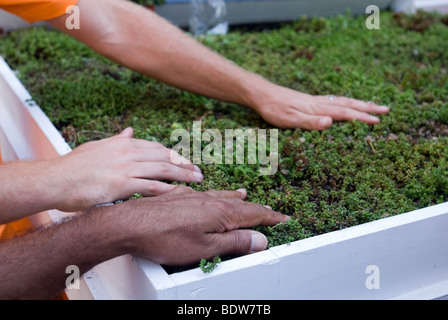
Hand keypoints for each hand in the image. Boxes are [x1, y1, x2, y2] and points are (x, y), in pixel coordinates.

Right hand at [51, 127, 201, 211]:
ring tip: (198, 181)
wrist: (54, 179)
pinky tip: (178, 193)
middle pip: (165, 157)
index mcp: (123, 143)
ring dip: (183, 175)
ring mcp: (125, 168)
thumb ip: (117, 140)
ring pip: (163, 169)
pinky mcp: (120, 185)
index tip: (187, 161)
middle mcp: (128, 152)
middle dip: (186, 164)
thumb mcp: (98, 146)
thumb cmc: (74, 166)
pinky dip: (166, 189)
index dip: (175, 155)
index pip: (157, 147)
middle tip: (200, 172)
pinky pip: (150, 186)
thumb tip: (130, 131)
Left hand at [122, 186, 289, 264]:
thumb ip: (234, 243)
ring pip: (221, 196)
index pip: (253, 215)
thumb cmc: (164, 238)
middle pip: (240, 205)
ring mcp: (192, 196)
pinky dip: (214, 194)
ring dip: (236, 198)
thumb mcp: (204, 248)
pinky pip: (203, 193)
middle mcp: (209, 200)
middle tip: (270, 212)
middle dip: (257, 209)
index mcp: (220, 213)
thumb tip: (260, 239)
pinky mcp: (177, 196)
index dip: (271, 218)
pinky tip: (207, 193)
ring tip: (245, 195)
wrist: (129, 223)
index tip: (285, 219)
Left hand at [252, 84, 389, 129]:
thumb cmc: (274, 109)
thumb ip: (310, 122)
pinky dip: (346, 102)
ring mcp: (315, 101)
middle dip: (367, 107)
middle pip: (348, 104)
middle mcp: (319, 103)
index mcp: (317, 109)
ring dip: (359, 103)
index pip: (344, 113)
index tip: (378, 121)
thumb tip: (331, 122)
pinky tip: (346, 104)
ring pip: (342, 101)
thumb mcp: (290, 119)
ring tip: (373, 105)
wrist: (263, 95)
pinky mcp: (310, 101)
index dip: (361, 117)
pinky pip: (334, 101)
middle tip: (386, 109)